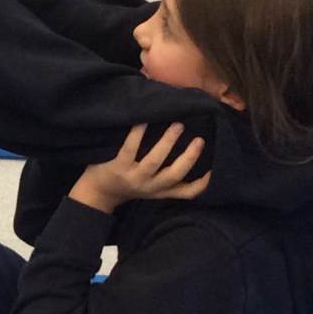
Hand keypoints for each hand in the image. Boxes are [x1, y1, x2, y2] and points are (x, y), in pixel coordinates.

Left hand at [69, 124, 208, 213]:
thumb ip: (168, 174)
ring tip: (178, 125)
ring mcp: (133, 177)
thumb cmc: (129, 182)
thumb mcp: (151, 186)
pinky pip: (130, 148)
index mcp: (161, 191)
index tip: (215, 168)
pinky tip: (143, 120)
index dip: (203, 184)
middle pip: (175, 175)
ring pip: (154, 161)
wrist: (97, 192)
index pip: (187, 193)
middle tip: (199, 139)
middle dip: (189, 158)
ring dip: (167, 142)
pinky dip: (138, 132)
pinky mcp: (117, 167)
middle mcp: (150, 186)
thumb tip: (193, 147)